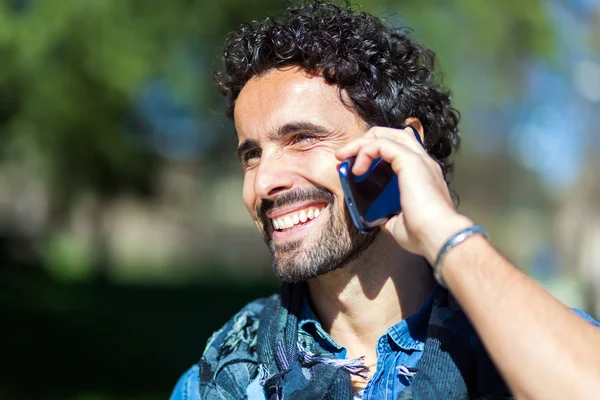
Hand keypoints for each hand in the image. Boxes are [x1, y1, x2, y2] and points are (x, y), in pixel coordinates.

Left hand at [335, 126, 471, 262]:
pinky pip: (381, 144)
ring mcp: (418, 159)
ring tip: (343, 156)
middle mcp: (423, 162)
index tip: (356, 166)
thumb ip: (390, 216)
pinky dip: (365, 151)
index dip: (376, 150)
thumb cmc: (423, 234)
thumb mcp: (400, 223)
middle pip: (393, 134)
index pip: (401, 148)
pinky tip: (356, 169)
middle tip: (345, 155)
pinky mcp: (410, 161)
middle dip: (366, 140)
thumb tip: (382, 219)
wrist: (438, 236)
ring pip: (386, 135)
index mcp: (422, 175)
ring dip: (360, 143)